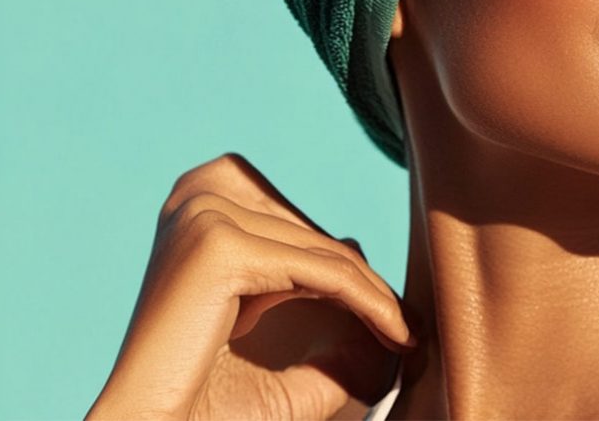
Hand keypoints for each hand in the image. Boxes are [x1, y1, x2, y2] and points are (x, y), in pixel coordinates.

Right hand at [86, 153, 414, 420]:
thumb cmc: (205, 405)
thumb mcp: (271, 336)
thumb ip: (316, 294)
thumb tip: (359, 244)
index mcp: (195, 209)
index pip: (293, 220)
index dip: (343, 267)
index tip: (390, 314)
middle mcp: (195, 198)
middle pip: (311, 233)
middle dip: (361, 282)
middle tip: (403, 328)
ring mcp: (203, 215)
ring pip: (323, 250)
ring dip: (371, 294)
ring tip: (402, 334)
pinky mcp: (219, 244)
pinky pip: (324, 272)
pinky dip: (369, 303)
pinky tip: (397, 335)